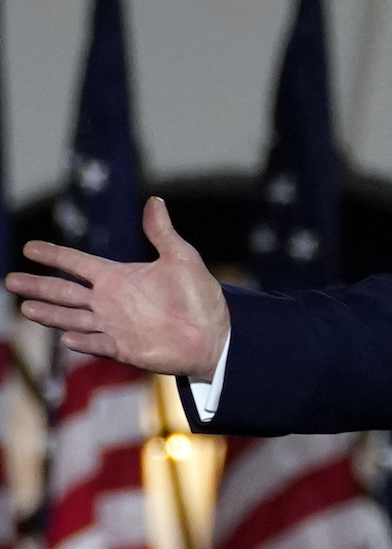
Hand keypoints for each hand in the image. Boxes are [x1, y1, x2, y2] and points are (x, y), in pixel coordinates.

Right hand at [4, 197, 229, 382]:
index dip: (54, 255)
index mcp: (119, 277)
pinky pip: (96, 343)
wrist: (215, 333)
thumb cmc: (201, 295)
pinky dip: (81, 340)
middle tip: (10, 280)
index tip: (29, 247)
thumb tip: (154, 200)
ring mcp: (114, 325)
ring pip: (72, 317)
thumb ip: (162, 233)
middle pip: (65, 291)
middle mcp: (110, 301)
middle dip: (38, 285)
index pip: (78, 263)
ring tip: (25, 307)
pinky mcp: (123, 348)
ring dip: (50, 313)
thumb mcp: (182, 258)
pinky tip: (64, 337)